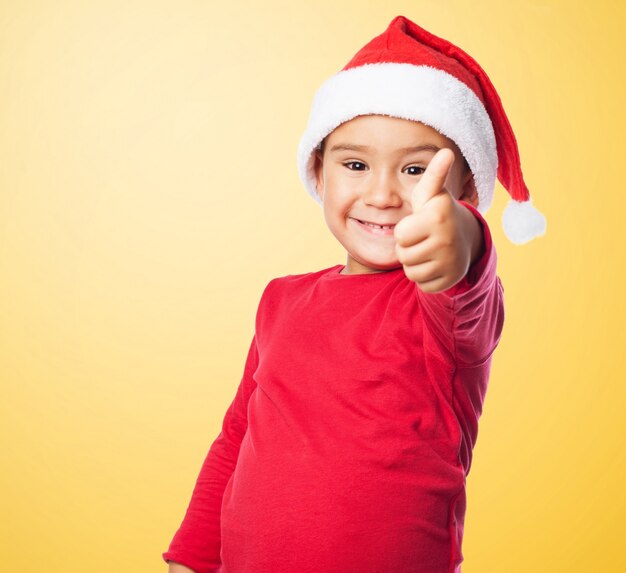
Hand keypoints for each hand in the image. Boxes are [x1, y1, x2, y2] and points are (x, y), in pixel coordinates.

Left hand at [393, 148, 482, 293]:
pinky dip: (426, 277)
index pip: (400, 234)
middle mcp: (447, 239)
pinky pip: (423, 284)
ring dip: (415, 263)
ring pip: (412, 271)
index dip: (405, 230)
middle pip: (403, 255)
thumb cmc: (437, 214)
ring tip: (428, 250)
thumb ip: (434, 175)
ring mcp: (451, 262)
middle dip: (408, 248)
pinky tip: (435, 265)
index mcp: (439, 216)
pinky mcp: (450, 281)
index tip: (420, 224)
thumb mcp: (432, 195)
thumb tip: (446, 151)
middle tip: (423, 239)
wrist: (465, 240)